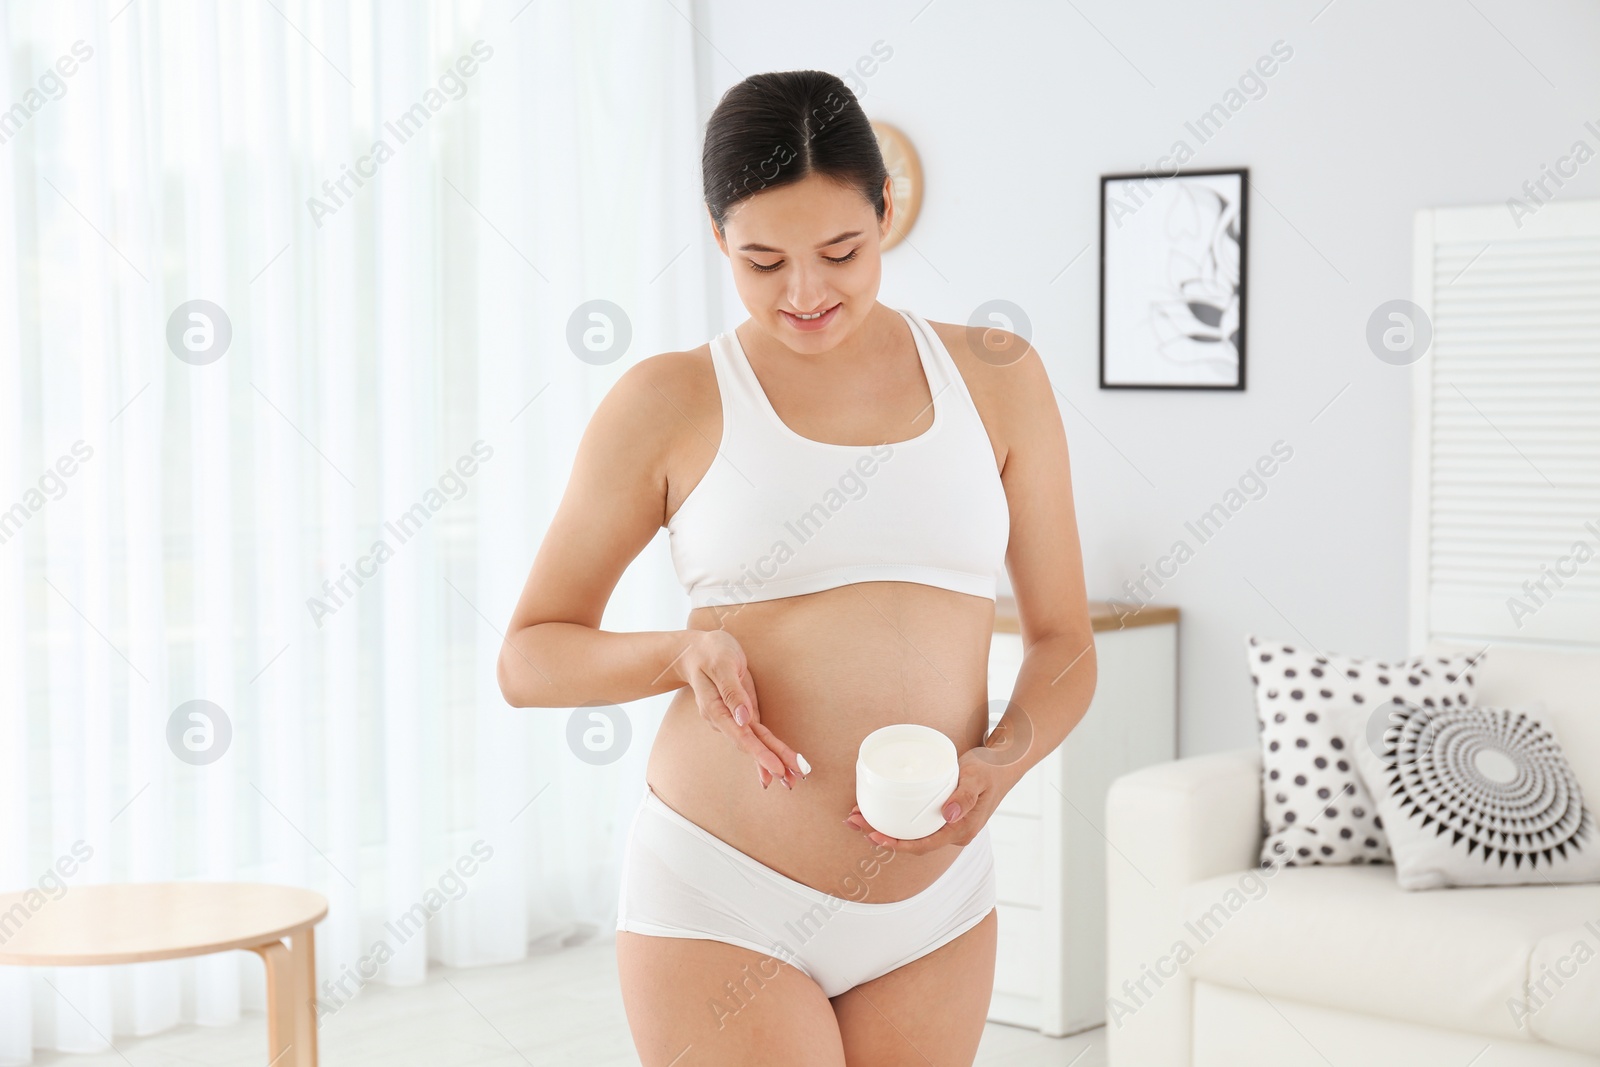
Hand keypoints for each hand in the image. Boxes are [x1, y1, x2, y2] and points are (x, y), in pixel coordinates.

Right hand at [676, 629, 806, 789]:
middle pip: (751, 745)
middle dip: (773, 762)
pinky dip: (767, 751)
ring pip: (755, 743)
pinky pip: (756, 736)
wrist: (695, 651)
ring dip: (774, 761)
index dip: (760, 753)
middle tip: (793, 780)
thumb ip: (731, 692)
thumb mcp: (721, 665)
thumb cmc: (710, 652)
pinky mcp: (742, 714)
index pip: (741, 736)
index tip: (777, 768)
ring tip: (793, 779)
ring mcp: (732, 719)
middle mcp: (723, 720)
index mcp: (716, 709)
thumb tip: (744, 718)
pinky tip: (776, 768)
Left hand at [843, 747, 1004, 853]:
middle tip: (853, 821)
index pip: (924, 845)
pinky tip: (880, 807)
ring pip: (912, 833)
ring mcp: (949, 824)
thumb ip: (964, 796)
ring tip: (859, 815)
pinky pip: (916, 821)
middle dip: (881, 835)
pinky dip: (896, 817)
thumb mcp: (978, 778)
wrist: (1007, 760)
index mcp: (961, 830)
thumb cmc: (992, 768)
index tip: (874, 835)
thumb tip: (948, 815)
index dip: (897, 844)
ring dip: (885, 826)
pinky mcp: (944, 813)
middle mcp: (953, 832)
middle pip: (912, 842)